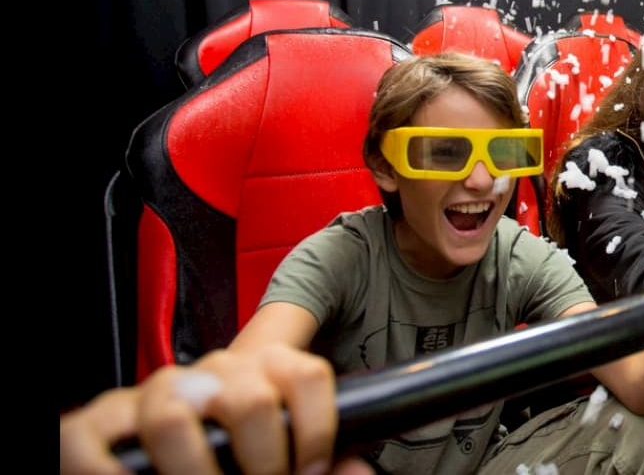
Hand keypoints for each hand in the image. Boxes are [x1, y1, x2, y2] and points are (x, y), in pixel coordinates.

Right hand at [60, 345, 361, 474]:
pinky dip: (111, 474)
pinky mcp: (97, 422)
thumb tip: (360, 474)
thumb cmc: (233, 452)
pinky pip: (93, 441)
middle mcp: (207, 373)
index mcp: (261, 370)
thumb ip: (320, 460)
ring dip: (196, 471)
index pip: (306, 374)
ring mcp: (151, 394)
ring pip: (173, 418)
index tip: (308, 470)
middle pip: (249, 400)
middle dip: (264, 459)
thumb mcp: (281, 451)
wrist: (160, 446)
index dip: (318, 429)